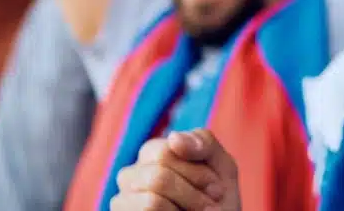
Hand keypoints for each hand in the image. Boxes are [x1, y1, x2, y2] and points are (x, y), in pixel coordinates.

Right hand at [110, 130, 240, 210]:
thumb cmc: (216, 199)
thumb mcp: (220, 165)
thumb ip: (202, 143)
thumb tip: (174, 138)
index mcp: (151, 154)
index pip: (165, 152)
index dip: (196, 172)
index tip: (217, 189)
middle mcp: (131, 175)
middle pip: (157, 176)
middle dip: (193, 193)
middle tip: (211, 206)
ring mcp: (123, 200)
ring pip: (152, 197)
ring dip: (187, 206)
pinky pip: (149, 209)